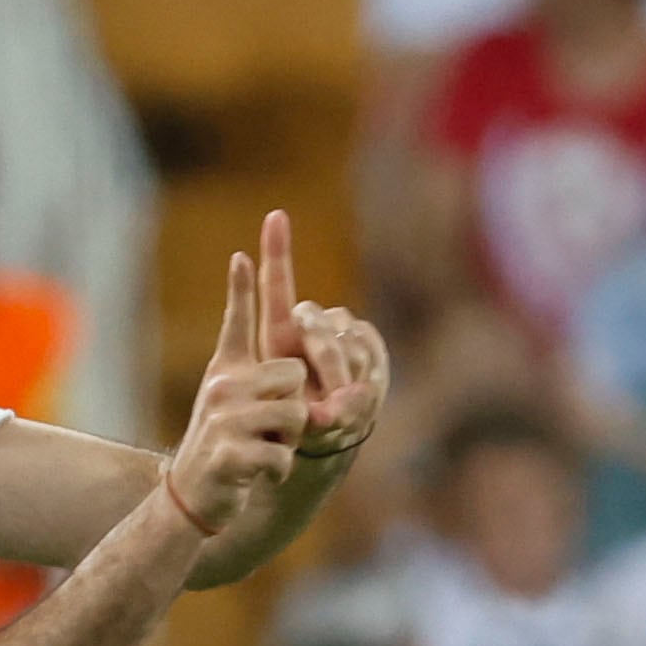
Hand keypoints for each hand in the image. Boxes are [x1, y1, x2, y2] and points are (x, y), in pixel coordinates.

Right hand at [168, 250, 312, 530]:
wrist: (190, 497)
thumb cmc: (219, 445)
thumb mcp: (227, 400)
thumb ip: (250, 370)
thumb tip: (274, 347)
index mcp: (224, 371)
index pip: (235, 322)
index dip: (240, 289)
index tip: (242, 254)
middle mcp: (221, 388)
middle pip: (292, 376)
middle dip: (294, 407)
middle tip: (267, 430)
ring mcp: (224, 420)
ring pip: (295, 415)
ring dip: (288, 441)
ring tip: (262, 450)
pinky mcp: (231, 454)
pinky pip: (282, 453)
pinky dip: (278, 469)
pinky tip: (257, 474)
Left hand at [252, 210, 390, 456]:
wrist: (330, 429)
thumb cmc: (302, 422)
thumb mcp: (301, 422)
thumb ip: (322, 412)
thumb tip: (346, 403)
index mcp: (278, 335)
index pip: (277, 287)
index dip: (277, 251)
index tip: (275, 216)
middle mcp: (308, 324)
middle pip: (317, 323)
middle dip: (326, 363)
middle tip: (330, 400)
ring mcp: (339, 328)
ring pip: (347, 339)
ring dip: (345, 375)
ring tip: (338, 402)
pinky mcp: (365, 339)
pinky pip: (369, 349)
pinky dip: (366, 375)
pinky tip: (358, 391)